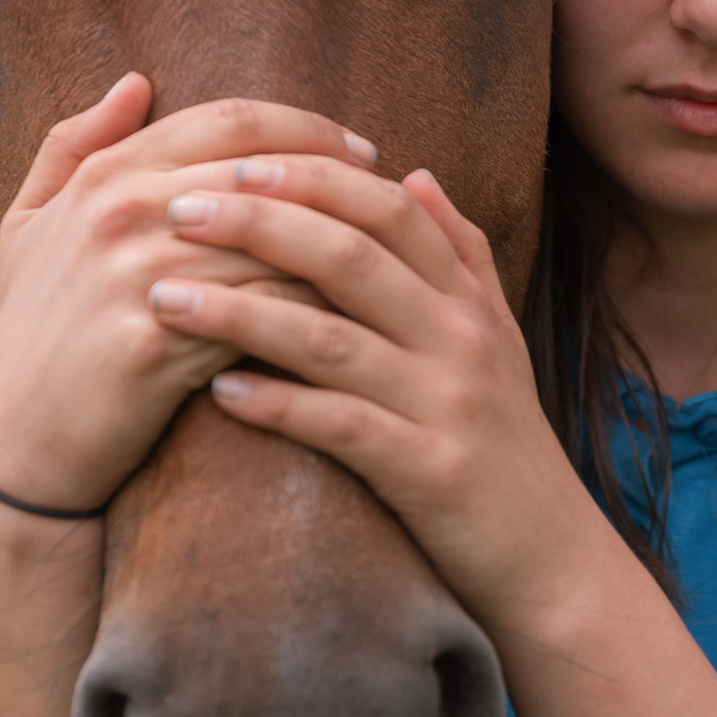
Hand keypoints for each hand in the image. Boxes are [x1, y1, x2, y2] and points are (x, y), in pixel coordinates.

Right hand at [0, 77, 378, 515]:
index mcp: (105, 173)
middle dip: (341, 179)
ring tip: (386, 258)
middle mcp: (119, 212)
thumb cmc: (34, 330)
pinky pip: (263, 310)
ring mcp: (136, 275)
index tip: (362, 150)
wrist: (16, 443)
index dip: (309, 126)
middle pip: (265, 170)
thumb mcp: (30, 224)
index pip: (231, 120)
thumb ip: (75, 144)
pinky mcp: (156, 343)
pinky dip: (315, 307)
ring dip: (341, 244)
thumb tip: (135, 82)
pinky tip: (354, 314)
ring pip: (274, 239)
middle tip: (393, 198)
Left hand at [151, 157, 608, 632]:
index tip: (240, 161)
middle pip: (350, 256)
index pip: (389, 209)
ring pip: (330, 338)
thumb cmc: (504, 441)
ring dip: (240, 313)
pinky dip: (277, 405)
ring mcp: (446, 404)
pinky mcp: (428, 470)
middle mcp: (460, 338)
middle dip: (259, 224)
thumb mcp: (498, 336)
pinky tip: (217, 390)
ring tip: (165, 298)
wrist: (551, 555)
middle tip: (179, 209)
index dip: (314, 177)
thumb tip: (415, 174)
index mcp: (467, 300)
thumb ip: (460, 253)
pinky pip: (339, 426)